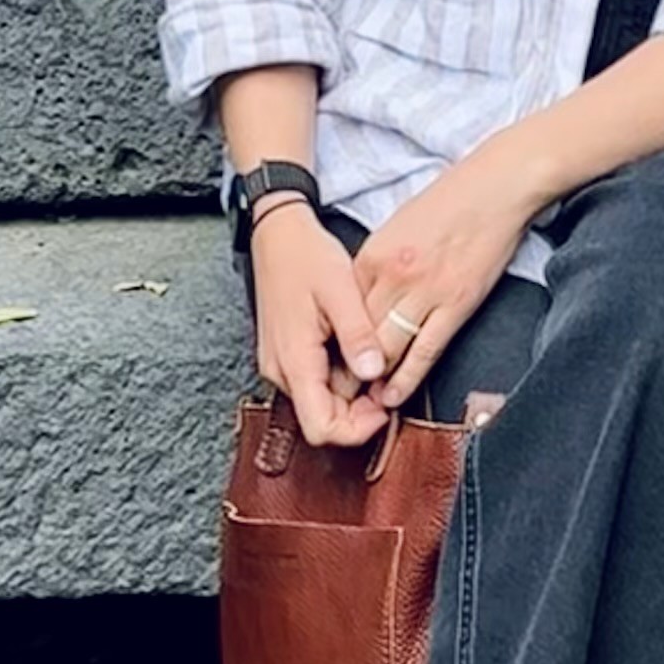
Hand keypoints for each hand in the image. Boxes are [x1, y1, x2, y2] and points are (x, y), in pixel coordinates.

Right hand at [249, 203, 395, 445]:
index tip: (384, 405)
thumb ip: (357, 335)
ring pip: (319, 404)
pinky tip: (356, 353)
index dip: (357, 428)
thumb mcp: (340, 290)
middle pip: (321, 420)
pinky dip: (339, 379)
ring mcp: (280, 364)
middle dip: (358, 412)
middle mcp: (281, 371)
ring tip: (373, 361)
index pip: (321, 427)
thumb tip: (375, 374)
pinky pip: (314, 384)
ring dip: (351, 395)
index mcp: (295, 359)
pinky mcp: (285, 356)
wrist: (277, 235)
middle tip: (386, 381)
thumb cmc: (305, 256)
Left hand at [352, 150, 537, 410]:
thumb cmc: (449, 202)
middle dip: (348, 368)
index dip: (335, 343)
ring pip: (388, 348)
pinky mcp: (457, 304)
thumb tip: (364, 298)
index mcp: (374, 255)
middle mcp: (394, 276)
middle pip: (360, 334)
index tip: (330, 364)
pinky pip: (425, 351)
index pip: (344, 310)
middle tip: (339, 394)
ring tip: (365, 402)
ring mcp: (426, 291)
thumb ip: (378, 264)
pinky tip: (395, 395)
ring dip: (374, 380)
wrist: (495, 188)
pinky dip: (407, 378)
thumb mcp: (397, 227)